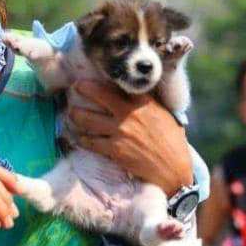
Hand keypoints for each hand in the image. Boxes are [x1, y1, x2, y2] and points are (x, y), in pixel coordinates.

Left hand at [70, 80, 192, 195]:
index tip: (94, 75)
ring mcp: (120, 131)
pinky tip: (79, 137)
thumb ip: (148, 104)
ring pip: (87, 118)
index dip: (105, 78)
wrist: (173, 171)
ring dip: (76, 115)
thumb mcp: (164, 115)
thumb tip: (133, 95)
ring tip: (72, 113)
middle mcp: (129, 113)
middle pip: (98, 94)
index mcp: (144, 102)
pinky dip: (83, 139)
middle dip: (83, 88)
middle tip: (75, 86)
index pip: (119, 84)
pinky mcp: (114, 149)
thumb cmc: (172, 143)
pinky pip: (90, 141)